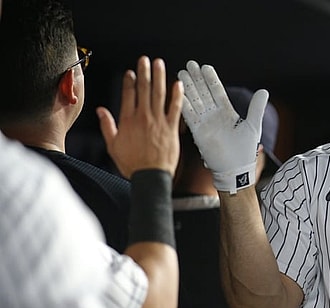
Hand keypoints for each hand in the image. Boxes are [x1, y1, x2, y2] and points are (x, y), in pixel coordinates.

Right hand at [97, 56, 182, 177]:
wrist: (150, 176)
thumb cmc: (131, 163)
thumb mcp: (112, 145)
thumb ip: (107, 125)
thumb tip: (101, 110)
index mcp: (128, 120)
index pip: (128, 94)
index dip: (130, 81)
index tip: (131, 72)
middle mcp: (143, 117)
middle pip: (144, 89)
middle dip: (144, 72)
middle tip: (145, 59)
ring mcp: (158, 122)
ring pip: (159, 94)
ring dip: (159, 77)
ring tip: (159, 64)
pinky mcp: (171, 128)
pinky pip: (175, 108)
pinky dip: (177, 95)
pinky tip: (178, 84)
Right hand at [177, 60, 268, 193]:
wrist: (235, 170)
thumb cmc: (245, 151)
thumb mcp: (252, 125)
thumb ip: (256, 108)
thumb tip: (264, 91)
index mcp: (227, 112)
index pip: (217, 91)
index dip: (211, 79)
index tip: (204, 67)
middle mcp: (214, 115)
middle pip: (203, 92)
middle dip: (196, 79)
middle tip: (189, 64)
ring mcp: (205, 122)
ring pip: (195, 101)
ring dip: (188, 88)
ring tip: (181, 73)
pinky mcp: (198, 132)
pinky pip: (189, 115)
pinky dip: (183, 103)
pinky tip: (178, 92)